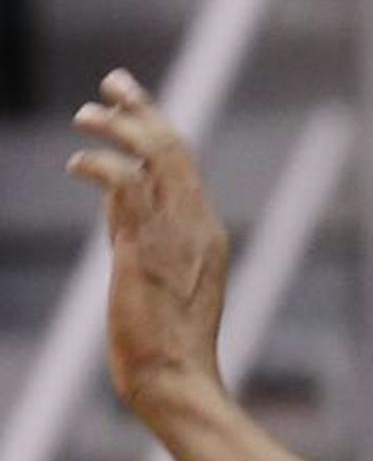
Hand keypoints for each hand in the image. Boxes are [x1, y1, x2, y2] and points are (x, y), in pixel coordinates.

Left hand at [67, 72, 230, 416]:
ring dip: (120, 128)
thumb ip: (140, 233)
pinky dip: (104, 165)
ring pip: (157, 157)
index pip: (183, 163)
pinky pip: (129, 187)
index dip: (157, 125)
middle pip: (176, 148)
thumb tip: (114, 200)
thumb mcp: (160, 278)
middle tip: (114, 81)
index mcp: (207, 231)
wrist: (175, 378)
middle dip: (143, 108)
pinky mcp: (145, 247)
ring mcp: (175, 233)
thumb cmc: (166, 344)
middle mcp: (196, 223)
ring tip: (85, 114)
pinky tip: (78, 160)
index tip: (131, 101)